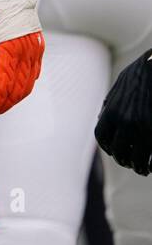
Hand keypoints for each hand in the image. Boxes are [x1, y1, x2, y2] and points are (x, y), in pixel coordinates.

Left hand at [0, 0, 43, 133]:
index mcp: (12, 47)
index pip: (0, 91)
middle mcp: (28, 50)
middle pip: (15, 93)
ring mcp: (35, 45)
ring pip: (25, 86)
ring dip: (7, 101)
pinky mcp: (34, 40)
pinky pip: (31, 73)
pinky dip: (18, 88)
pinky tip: (5, 91)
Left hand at [95, 49, 151, 175]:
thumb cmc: (141, 75)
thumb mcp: (120, 86)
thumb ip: (109, 103)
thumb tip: (101, 119)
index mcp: (112, 111)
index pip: (102, 138)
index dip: (107, 148)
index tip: (114, 151)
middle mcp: (126, 122)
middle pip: (119, 152)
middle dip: (123, 160)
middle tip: (129, 163)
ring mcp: (144, 128)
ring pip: (137, 159)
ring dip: (139, 167)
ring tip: (143, 168)